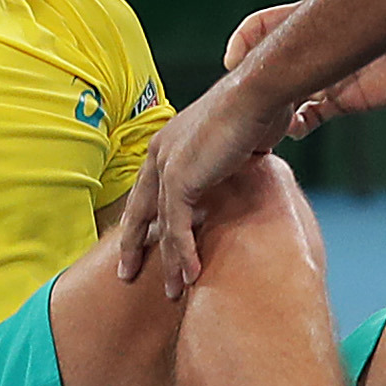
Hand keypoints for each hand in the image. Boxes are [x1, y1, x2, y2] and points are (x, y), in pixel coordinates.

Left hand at [115, 72, 293, 296]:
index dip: (144, 217)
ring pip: (161, 225)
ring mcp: (166, 166)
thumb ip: (230, 159)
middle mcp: (160, 153)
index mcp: (169, 142)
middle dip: (134, 244)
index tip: (141, 241)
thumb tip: (247, 166)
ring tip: (170, 292)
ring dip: (166, 262)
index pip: (150, 188)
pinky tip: (190, 277)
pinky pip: (177, 226)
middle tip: (126, 273)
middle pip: (141, 209)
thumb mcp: (238, 140)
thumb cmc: (258, 107)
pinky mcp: (179, 179)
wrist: (258, 93)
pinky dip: (183, 254)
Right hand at [223, 0, 385, 135]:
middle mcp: (315, 51)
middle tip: (234, 96)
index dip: (244, 44)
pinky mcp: (347, 101)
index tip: (233, 60)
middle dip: (252, 81)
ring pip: (287, 96)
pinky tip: (293, 127)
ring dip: (271, 106)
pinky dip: (298, 124)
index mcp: (309, 22)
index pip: (261, 32)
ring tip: (256, 117)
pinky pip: (312, 117)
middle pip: (271, 68)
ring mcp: (328, 77)